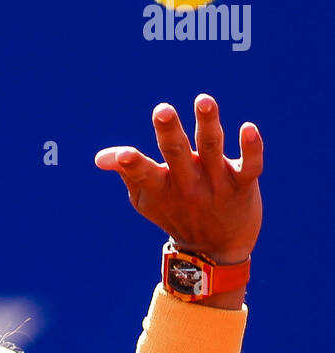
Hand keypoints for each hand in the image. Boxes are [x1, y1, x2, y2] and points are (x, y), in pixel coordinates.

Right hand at [94, 94, 262, 264]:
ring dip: (208, 124)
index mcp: (162, 187)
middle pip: (178, 155)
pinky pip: (250, 166)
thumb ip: (128, 173)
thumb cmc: (177, 215)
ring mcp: (217, 185)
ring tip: (204, 100)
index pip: (144, 174)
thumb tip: (101, 157)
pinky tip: (248, 128)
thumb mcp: (147, 199)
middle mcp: (188, 184)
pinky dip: (251, 148)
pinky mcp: (243, 185)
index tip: (124, 154)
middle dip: (169, 133)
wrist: (215, 252)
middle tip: (162, 110)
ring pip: (212, 150)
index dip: (132, 164)